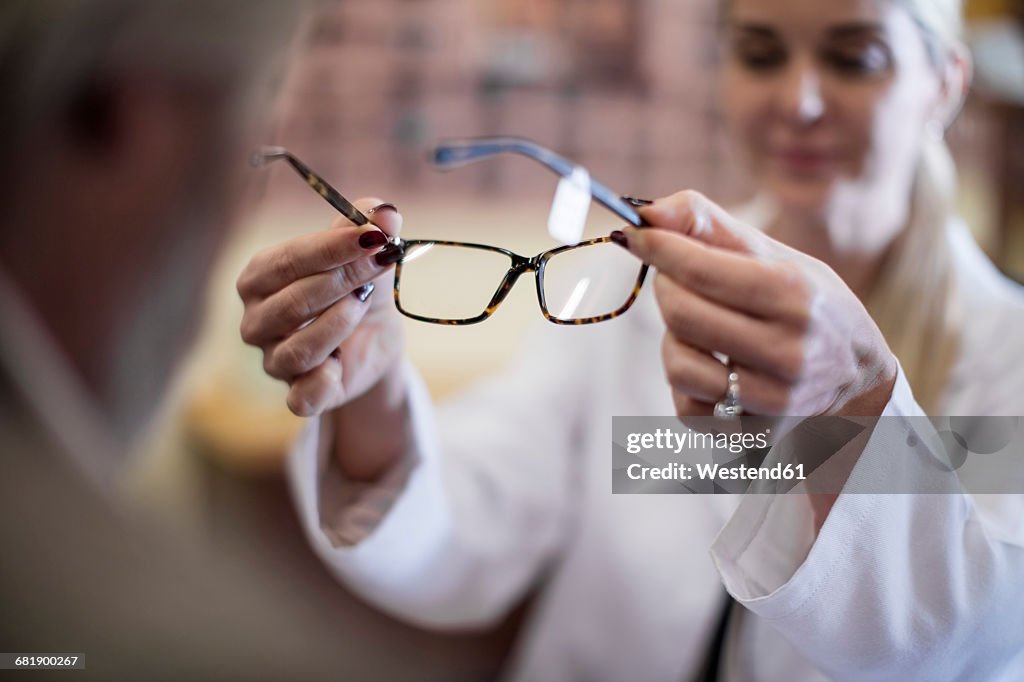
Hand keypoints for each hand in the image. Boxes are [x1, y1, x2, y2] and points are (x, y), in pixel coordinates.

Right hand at [237, 200, 404, 416]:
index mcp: (260, 278)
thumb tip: (386, 211)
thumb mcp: (365, 253)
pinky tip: (341, 364)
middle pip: (293, 303)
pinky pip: (301, 398)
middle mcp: (257, 321)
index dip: (332, 247)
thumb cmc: (356, 287)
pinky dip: (322, 383)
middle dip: (344, 280)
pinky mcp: (298, 395)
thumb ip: (369, 227)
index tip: (375, 236)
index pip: (287, 260)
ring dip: (338, 325)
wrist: (374, 338)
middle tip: (382, 262)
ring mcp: (274, 361)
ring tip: (363, 304)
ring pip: (297, 351)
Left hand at [624, 191, 896, 419]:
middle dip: (666, 288)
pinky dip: (688, 384)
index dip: (657, 248)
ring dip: (673, 340)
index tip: (636, 236)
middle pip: (682, 315)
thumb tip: (648, 213)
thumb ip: (708, 224)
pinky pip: (688, 407)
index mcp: (794, 294)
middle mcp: (788, 350)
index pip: (701, 269)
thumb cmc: (805, 304)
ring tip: (696, 328)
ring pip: (679, 366)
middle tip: (674, 278)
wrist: (857, 378)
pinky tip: (712, 367)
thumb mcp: (775, 254)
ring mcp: (772, 398)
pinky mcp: (754, 434)